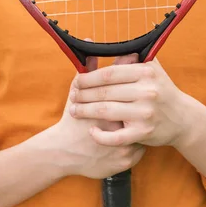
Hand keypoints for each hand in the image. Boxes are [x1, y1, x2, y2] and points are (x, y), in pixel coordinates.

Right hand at [49, 56, 144, 179]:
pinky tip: (135, 134)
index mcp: (110, 109)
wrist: (61, 153)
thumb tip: (91, 44)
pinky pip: (140, 150)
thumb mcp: (76, 91)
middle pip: (139, 112)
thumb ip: (88, 68)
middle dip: (143, 104)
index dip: (135, 86)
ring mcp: (123, 148)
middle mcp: (119, 130)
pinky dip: (139, 142)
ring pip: (144, 132)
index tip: (137, 82)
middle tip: (144, 97)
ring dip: (143, 123)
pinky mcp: (124, 163)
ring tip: (140, 115)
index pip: (131, 94)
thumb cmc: (70, 119)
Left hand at [70, 58, 186, 147]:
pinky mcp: (143, 133)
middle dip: (83, 94)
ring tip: (75, 111)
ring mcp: (145, 113)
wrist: (183, 118)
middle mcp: (146, 92)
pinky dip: (100, 135)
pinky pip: (115, 137)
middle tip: (72, 96)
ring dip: (85, 111)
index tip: (77, 81)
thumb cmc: (161, 89)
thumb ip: (131, 58)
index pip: (109, 74)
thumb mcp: (151, 69)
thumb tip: (107, 45)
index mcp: (145, 73)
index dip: (89, 78)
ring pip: (106, 112)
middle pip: (104, 93)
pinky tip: (91, 131)